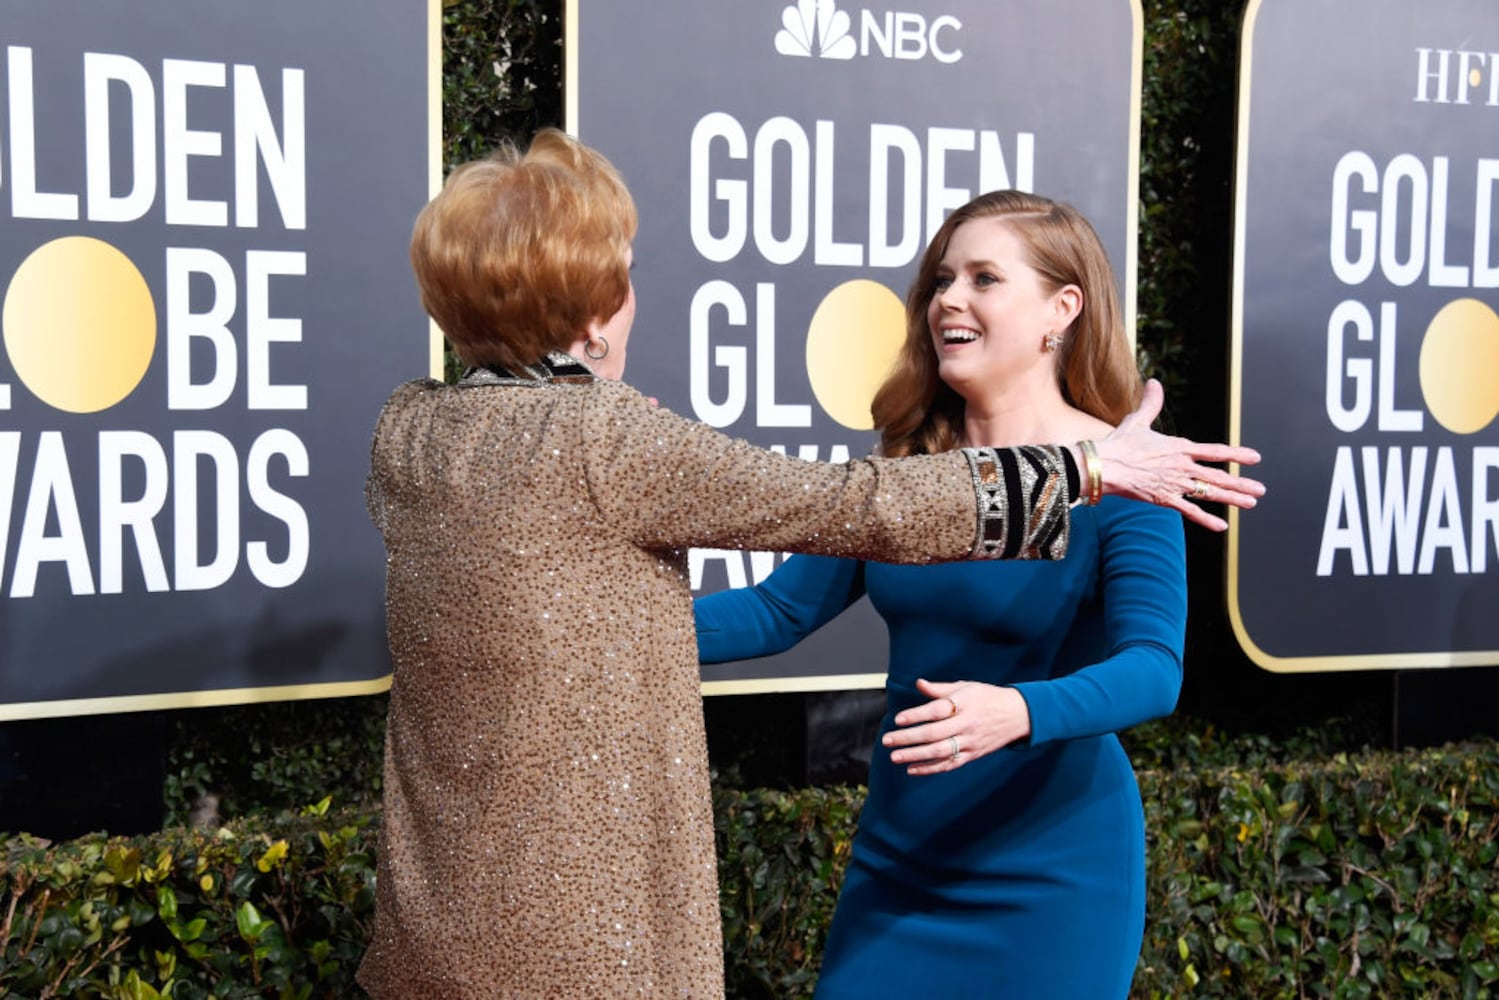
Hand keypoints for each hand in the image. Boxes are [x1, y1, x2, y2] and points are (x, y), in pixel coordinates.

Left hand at [881, 679, 1030, 775]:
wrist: (1018, 715)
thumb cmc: (987, 697)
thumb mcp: (966, 686)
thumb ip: (940, 689)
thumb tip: (918, 683)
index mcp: (965, 704)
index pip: (937, 711)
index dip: (916, 715)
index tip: (897, 719)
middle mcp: (967, 724)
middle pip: (934, 734)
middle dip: (908, 738)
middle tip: (888, 740)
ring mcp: (970, 742)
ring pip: (940, 752)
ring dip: (915, 756)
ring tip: (895, 757)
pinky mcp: (973, 755)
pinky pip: (949, 764)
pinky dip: (930, 769)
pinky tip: (912, 769)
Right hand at [1092, 379, 1264, 531]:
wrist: (1104, 465)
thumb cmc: (1119, 443)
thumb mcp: (1137, 421)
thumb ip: (1151, 403)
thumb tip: (1154, 382)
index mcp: (1180, 448)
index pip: (1215, 452)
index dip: (1237, 455)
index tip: (1255, 458)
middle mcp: (1183, 467)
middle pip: (1218, 477)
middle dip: (1241, 484)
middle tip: (1260, 490)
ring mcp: (1175, 484)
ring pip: (1210, 493)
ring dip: (1232, 499)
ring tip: (1251, 503)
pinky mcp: (1164, 499)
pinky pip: (1190, 511)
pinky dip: (1206, 519)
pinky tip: (1222, 526)